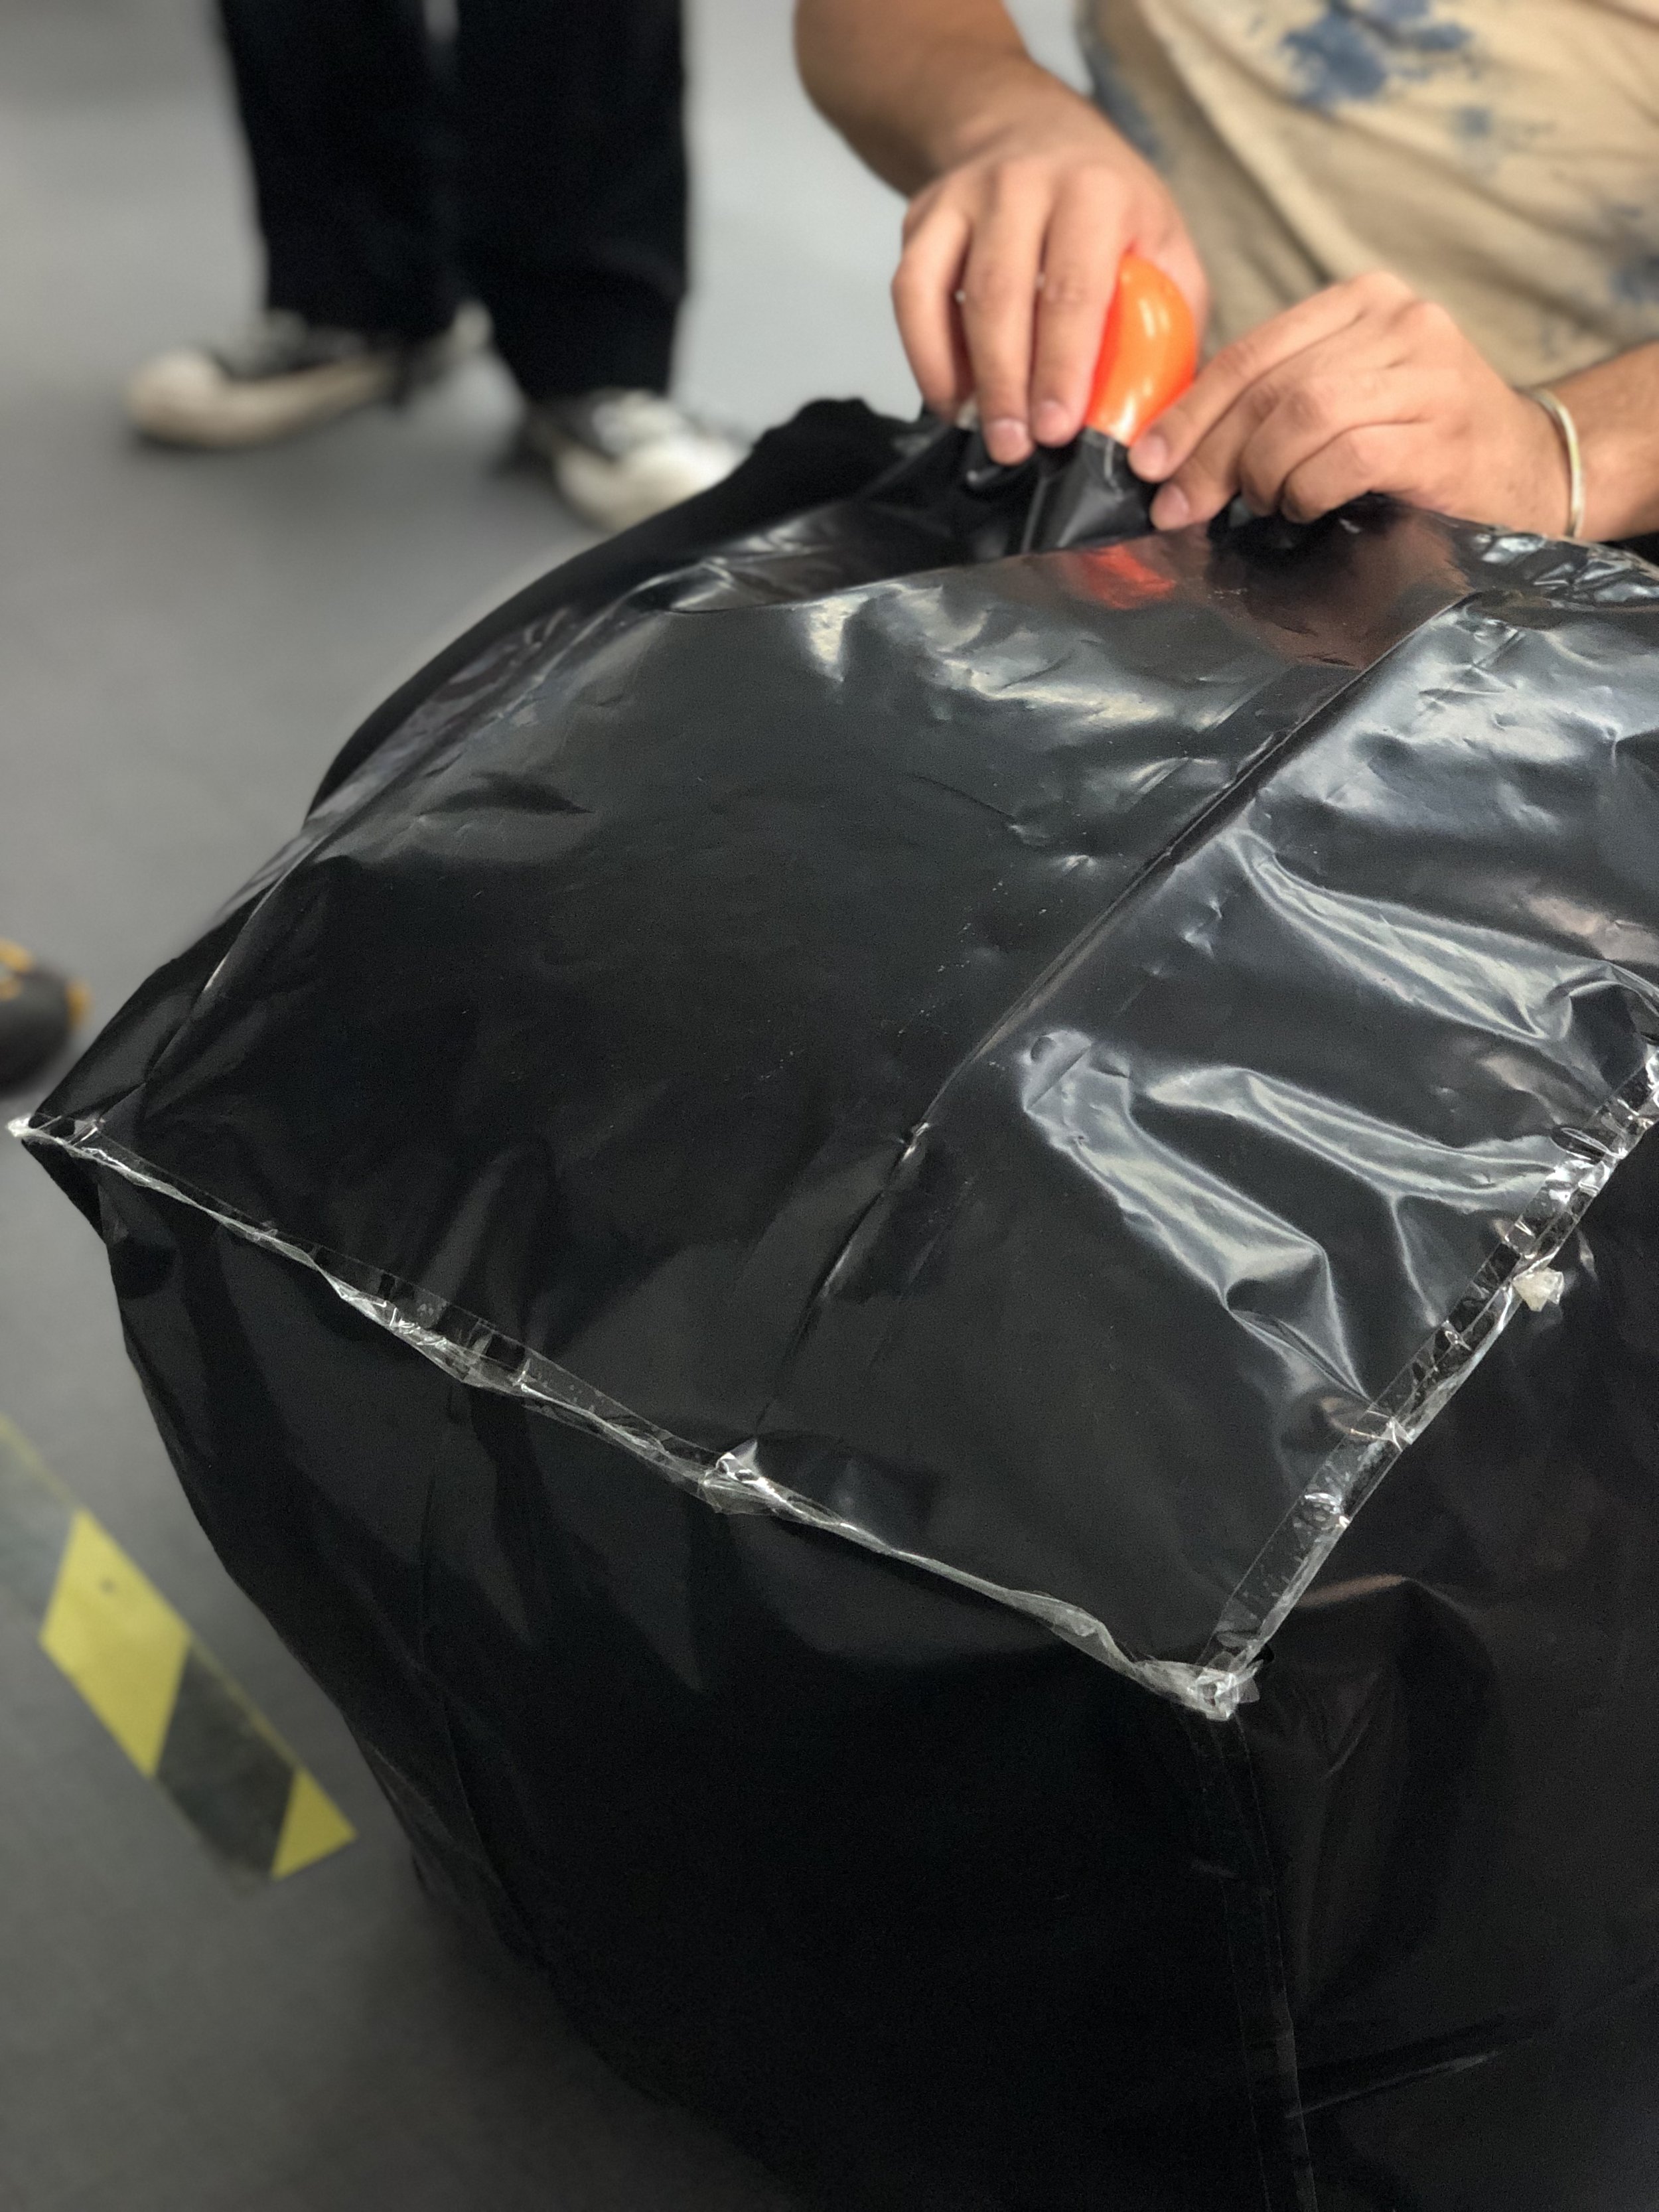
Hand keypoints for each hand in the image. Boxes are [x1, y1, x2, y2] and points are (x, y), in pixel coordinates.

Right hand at [894, 97, 1206, 466]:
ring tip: (979, 432)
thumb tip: (1164, 415)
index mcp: (1095, 192)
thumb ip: (1168, 320)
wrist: (1036, 132)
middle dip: (1007, 382)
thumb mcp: (1163, 244)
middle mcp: (1023, 183)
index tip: (1058, 429)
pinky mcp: (924, 215)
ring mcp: (964, 196)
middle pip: (1002, 294)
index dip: (1063, 366)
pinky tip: (949, 398)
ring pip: (945, 292)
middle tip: (1015, 448)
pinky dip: (923, 353)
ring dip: (958, 374)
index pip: (1073, 289)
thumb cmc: (1110, 211)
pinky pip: (908, 292)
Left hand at [1127, 271, 1569, 534]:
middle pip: (1267, 387)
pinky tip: (1304, 508)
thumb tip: (1174, 452)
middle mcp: (1399, 320)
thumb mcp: (1347, 399)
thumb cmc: (1420, 444)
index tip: (1147, 465)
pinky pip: (1345, 458)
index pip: (1250, 353)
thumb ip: (1277, 402)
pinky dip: (1307, 491)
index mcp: (1362, 301)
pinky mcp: (1442, 431)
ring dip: (1261, 474)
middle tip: (1178, 507)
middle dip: (1207, 455)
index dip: (1188, 413)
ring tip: (1263, 505)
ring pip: (1301, 416)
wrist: (1530, 471)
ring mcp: (1428, 372)